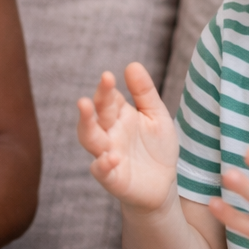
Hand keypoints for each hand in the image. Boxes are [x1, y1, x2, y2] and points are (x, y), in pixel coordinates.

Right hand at [77, 63, 177, 213]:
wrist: (164, 184)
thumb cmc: (156, 147)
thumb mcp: (156, 116)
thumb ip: (144, 92)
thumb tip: (132, 64)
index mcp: (118, 115)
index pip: (107, 98)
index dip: (105, 88)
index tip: (108, 76)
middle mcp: (109, 133)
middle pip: (94, 117)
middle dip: (90, 107)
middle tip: (87, 97)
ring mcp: (108, 154)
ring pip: (89, 140)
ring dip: (86, 127)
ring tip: (85, 113)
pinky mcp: (113, 178)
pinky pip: (101, 171)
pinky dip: (103, 164)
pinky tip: (112, 157)